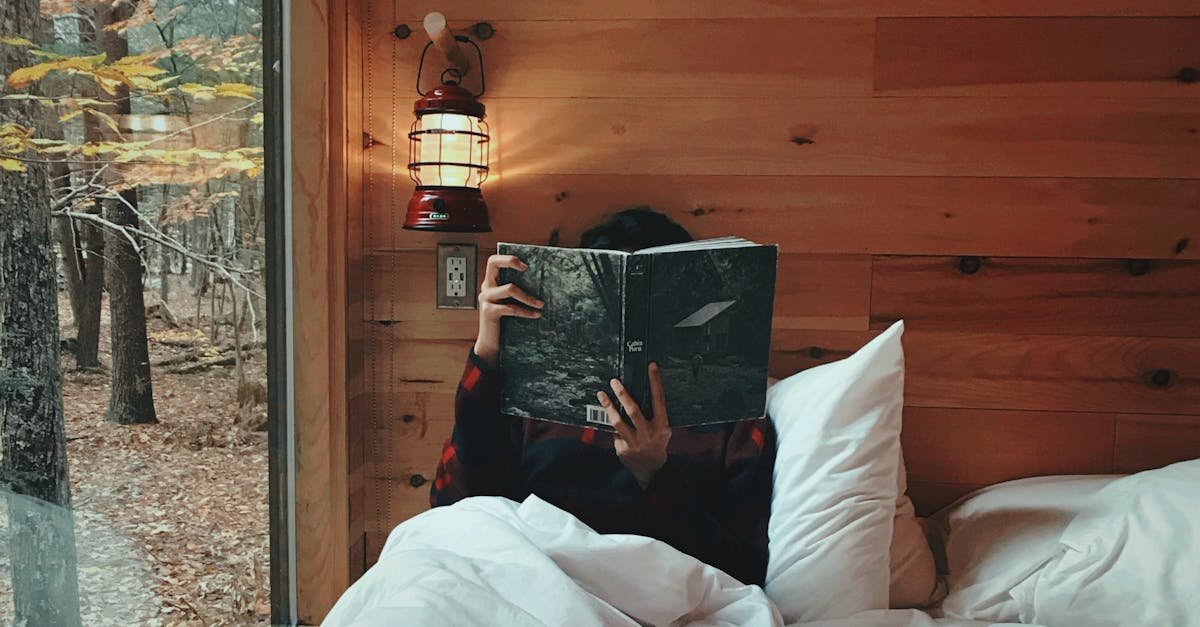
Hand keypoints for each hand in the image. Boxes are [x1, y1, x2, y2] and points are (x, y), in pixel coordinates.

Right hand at [474, 254, 543, 367]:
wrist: (491, 343)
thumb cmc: (504, 322)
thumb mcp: (509, 303)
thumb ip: (516, 293)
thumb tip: (540, 284)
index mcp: (491, 283)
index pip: (493, 261)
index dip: (508, 258)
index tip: (525, 265)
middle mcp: (486, 288)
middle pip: (493, 263)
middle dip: (510, 261)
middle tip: (527, 269)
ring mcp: (486, 299)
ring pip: (510, 288)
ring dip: (528, 297)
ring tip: (540, 304)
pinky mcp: (489, 311)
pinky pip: (511, 308)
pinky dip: (526, 311)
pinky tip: (536, 314)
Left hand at [597, 362, 670, 488]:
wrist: (652, 469)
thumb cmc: (657, 443)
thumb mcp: (662, 429)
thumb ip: (654, 415)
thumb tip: (639, 392)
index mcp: (662, 426)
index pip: (659, 400)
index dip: (655, 382)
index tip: (651, 367)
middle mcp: (648, 434)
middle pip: (633, 410)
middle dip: (622, 394)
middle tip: (614, 381)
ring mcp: (634, 443)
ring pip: (617, 421)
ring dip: (608, 406)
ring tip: (601, 394)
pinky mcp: (622, 449)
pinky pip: (614, 432)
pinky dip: (612, 425)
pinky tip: (610, 419)